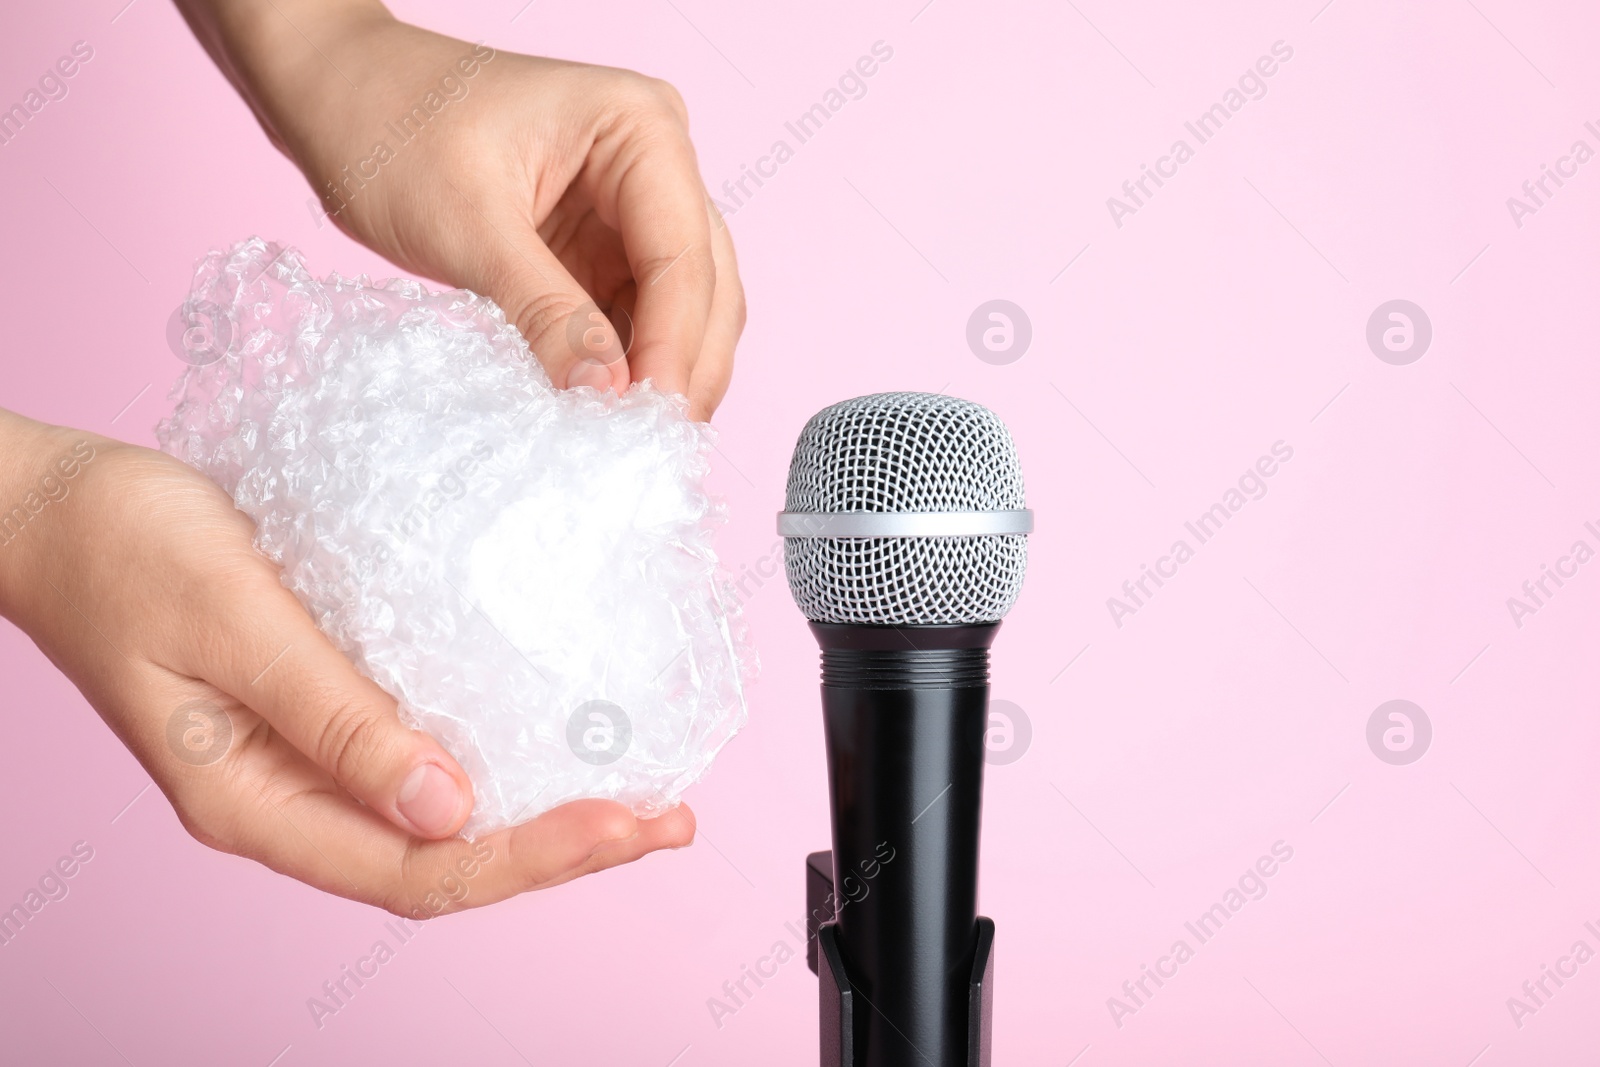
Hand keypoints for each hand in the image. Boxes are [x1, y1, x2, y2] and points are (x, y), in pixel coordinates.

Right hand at [0, 412, 693, 915]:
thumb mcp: (235, 622)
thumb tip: (451, 807)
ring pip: (445, 815)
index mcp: (256, 801)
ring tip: (641, 796)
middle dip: (563, 847)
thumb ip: (336, 716)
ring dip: (544, 809)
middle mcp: (292, 798)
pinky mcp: (328, 709)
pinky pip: (428, 752)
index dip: (531, 858)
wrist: (63, 509)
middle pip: (447, 857)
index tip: (624, 823)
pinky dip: (502, 753)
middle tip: (668, 820)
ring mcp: (311, 760)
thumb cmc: (127, 550)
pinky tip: (559, 733)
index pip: (418, 870)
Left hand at [178, 0, 744, 418]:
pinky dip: (626, 365)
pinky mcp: (601, 247)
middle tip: (654, 446)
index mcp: (641, 126)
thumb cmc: (389, 125)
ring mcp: (632, 207)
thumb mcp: (467, 226)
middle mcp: (655, 161)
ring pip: (682, 309)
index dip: (676, 345)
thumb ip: (546, 312)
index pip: (683, 254)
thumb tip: (607, 396)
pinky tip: (607, 412)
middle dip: (684, 366)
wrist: (334, 96)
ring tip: (633, 441)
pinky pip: (634, 317)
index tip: (654, 419)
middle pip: (704, 284)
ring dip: (663, 373)